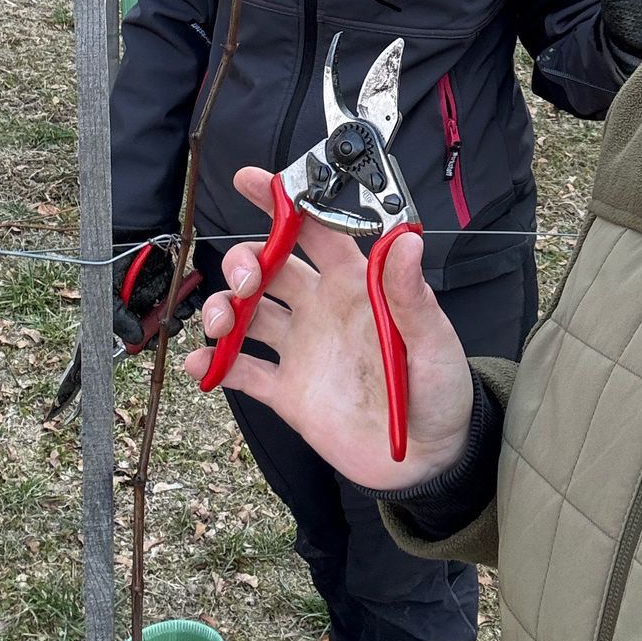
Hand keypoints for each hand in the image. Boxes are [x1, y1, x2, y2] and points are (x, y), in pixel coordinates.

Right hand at [112, 239, 202, 349]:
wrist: (130, 227)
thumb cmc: (111, 259)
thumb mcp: (107, 292)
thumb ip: (119, 318)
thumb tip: (136, 339)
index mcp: (122, 305)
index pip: (135, 329)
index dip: (146, 338)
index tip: (155, 341)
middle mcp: (139, 297)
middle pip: (157, 320)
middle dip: (167, 325)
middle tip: (175, 324)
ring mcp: (155, 285)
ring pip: (171, 306)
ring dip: (179, 311)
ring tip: (183, 310)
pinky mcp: (170, 273)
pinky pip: (181, 289)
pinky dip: (188, 295)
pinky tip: (191, 297)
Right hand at [183, 168, 474, 490]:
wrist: (430, 459)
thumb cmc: (441, 389)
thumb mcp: (433, 340)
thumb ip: (412, 295)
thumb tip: (407, 239)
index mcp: (355, 285)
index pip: (315, 231)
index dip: (283, 202)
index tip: (250, 180)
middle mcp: (322, 309)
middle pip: (269, 267)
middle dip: (245, 261)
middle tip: (247, 279)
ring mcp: (301, 349)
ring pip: (246, 313)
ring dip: (223, 308)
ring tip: (221, 325)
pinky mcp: (288, 393)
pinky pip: (241, 372)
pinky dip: (214, 364)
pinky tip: (200, 363)